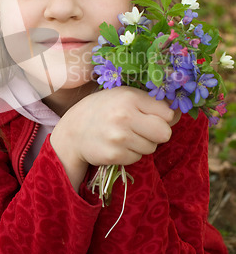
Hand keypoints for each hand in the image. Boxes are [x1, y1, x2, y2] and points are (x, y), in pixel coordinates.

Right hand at [50, 87, 173, 190]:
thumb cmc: (103, 109)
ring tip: (125, 135)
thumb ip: (150, 102)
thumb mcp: (124, 96)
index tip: (152, 116)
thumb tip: (180, 113)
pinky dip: (131, 153)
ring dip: (142, 144)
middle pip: (164, 133)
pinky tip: (117, 145)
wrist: (73, 130)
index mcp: (129, 97)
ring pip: (152, 147)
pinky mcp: (114, 155)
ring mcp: (119, 138)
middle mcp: (124, 116)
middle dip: (157, 133)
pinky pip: (137, 158)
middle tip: (141, 128)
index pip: (168, 113)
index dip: (162, 117)